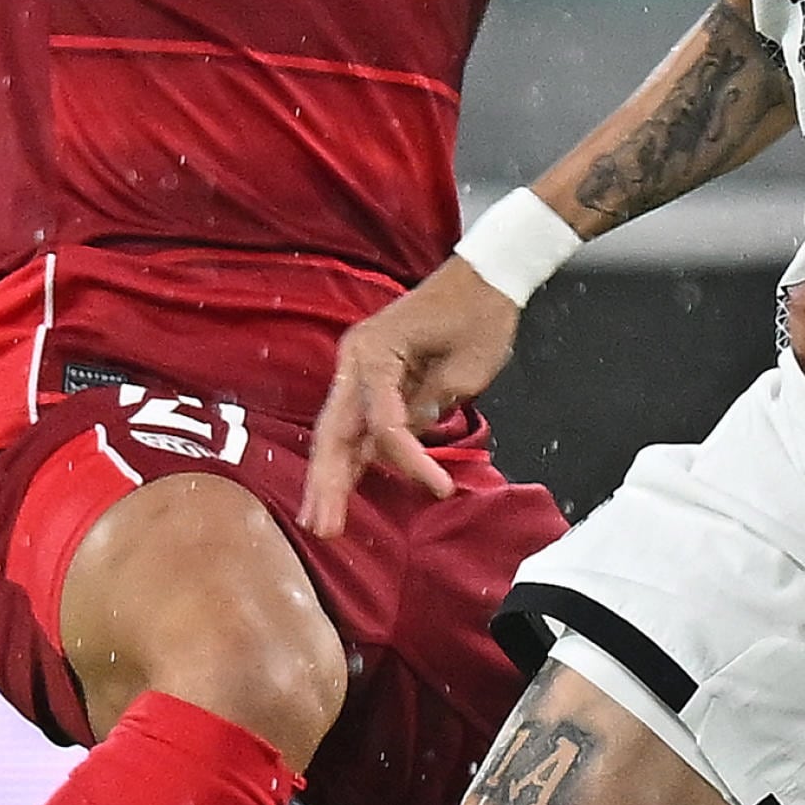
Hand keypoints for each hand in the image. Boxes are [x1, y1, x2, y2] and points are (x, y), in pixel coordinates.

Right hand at [301, 258, 522, 537]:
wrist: (484, 278)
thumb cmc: (479, 316)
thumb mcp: (463, 370)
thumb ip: (428, 408)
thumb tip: (406, 439)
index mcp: (374, 352)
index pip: (383, 421)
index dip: (409, 460)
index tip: (440, 487)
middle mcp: (356, 360)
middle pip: (336, 431)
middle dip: (328, 481)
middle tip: (323, 526)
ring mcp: (359, 371)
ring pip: (338, 433)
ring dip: (329, 477)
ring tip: (321, 521)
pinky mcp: (371, 382)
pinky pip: (356, 427)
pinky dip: (350, 459)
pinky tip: (336, 493)